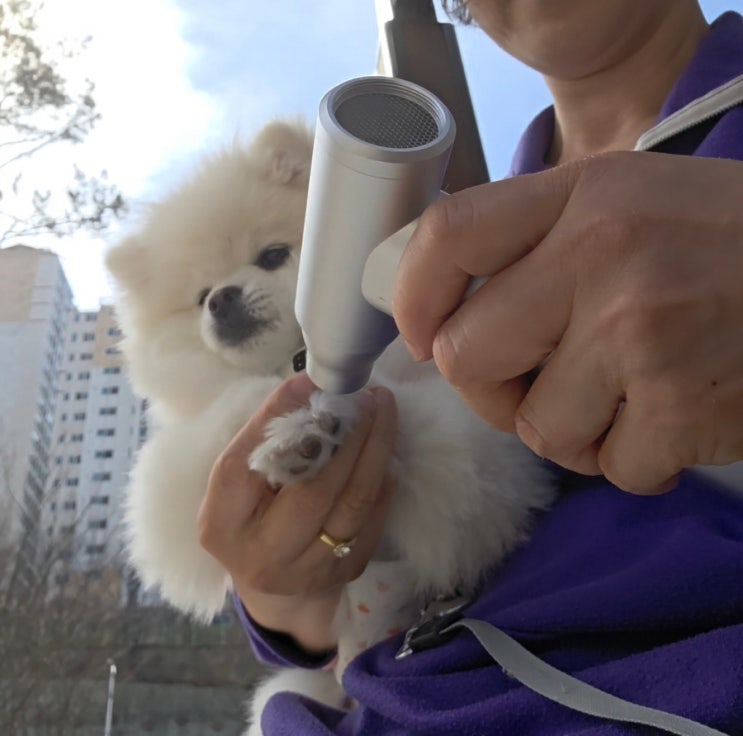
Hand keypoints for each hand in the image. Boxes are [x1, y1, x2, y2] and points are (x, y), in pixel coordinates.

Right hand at [198, 372, 396, 652]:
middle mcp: (263, 553)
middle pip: (312, 489)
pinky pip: (374, 515)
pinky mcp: (347, 570)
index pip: (245, 467)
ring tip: (382, 408)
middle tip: (362, 396)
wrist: (279, 589)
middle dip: (344, 434)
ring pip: (353, 501)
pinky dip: (382, 475)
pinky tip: (384, 445)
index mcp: (222, 524)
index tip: (309, 381)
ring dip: (374, 447)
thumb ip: (265, 441)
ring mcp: (310, 569)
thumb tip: (309, 385)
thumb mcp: (240, 483)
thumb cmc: (253, 516)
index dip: (277, 421)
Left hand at [394, 151, 742, 493]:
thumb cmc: (724, 247)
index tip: (420, 333)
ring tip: (627, 395)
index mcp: (584, 194)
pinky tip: (673, 416)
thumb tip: (447, 309)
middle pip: (464, 355)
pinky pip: (610, 466)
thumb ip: (537, 243)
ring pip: (537, 428)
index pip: (447, 237)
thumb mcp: (628, 206)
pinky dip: (633, 457)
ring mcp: (641, 332)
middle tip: (531, 386)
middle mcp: (604, 254)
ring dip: (572, 429)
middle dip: (488, 390)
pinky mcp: (681, 405)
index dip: (412, 297)